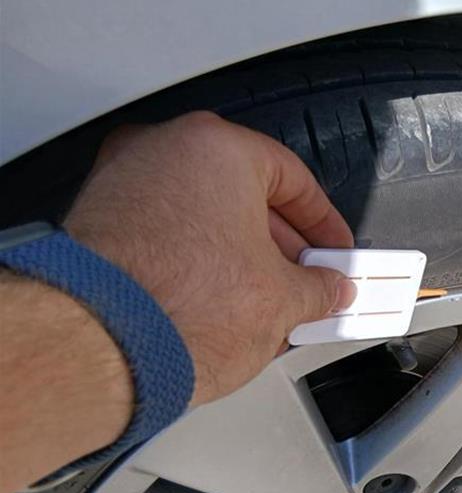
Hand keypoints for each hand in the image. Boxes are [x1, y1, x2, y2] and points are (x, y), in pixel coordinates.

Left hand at [64, 111, 356, 405]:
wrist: (100, 345)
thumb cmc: (176, 305)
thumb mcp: (282, 300)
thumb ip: (318, 287)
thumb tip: (326, 290)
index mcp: (216, 147)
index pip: (292, 178)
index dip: (324, 224)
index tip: (334, 251)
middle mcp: (163, 152)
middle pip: (243, 195)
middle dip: (281, 246)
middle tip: (306, 281)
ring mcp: (122, 185)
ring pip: (202, 216)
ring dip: (239, 259)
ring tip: (263, 304)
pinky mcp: (96, 224)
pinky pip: (165, 236)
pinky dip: (196, 265)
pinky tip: (218, 306)